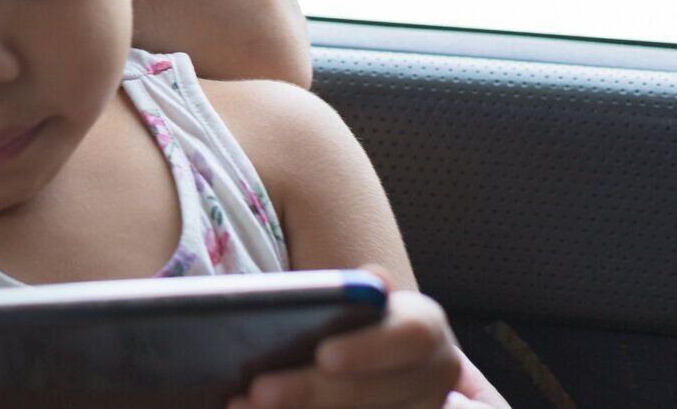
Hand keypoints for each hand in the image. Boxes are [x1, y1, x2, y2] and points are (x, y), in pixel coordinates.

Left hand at [229, 267, 494, 408]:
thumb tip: (372, 280)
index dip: (370, 349)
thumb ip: (357, 295)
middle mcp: (432, 377)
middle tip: (257, 391)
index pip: (411, 336)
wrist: (391, 367)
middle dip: (313, 392)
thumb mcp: (361, 305)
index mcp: (424, 329)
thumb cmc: (360, 326)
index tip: (324, 355)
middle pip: (377, 392)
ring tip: (244, 406)